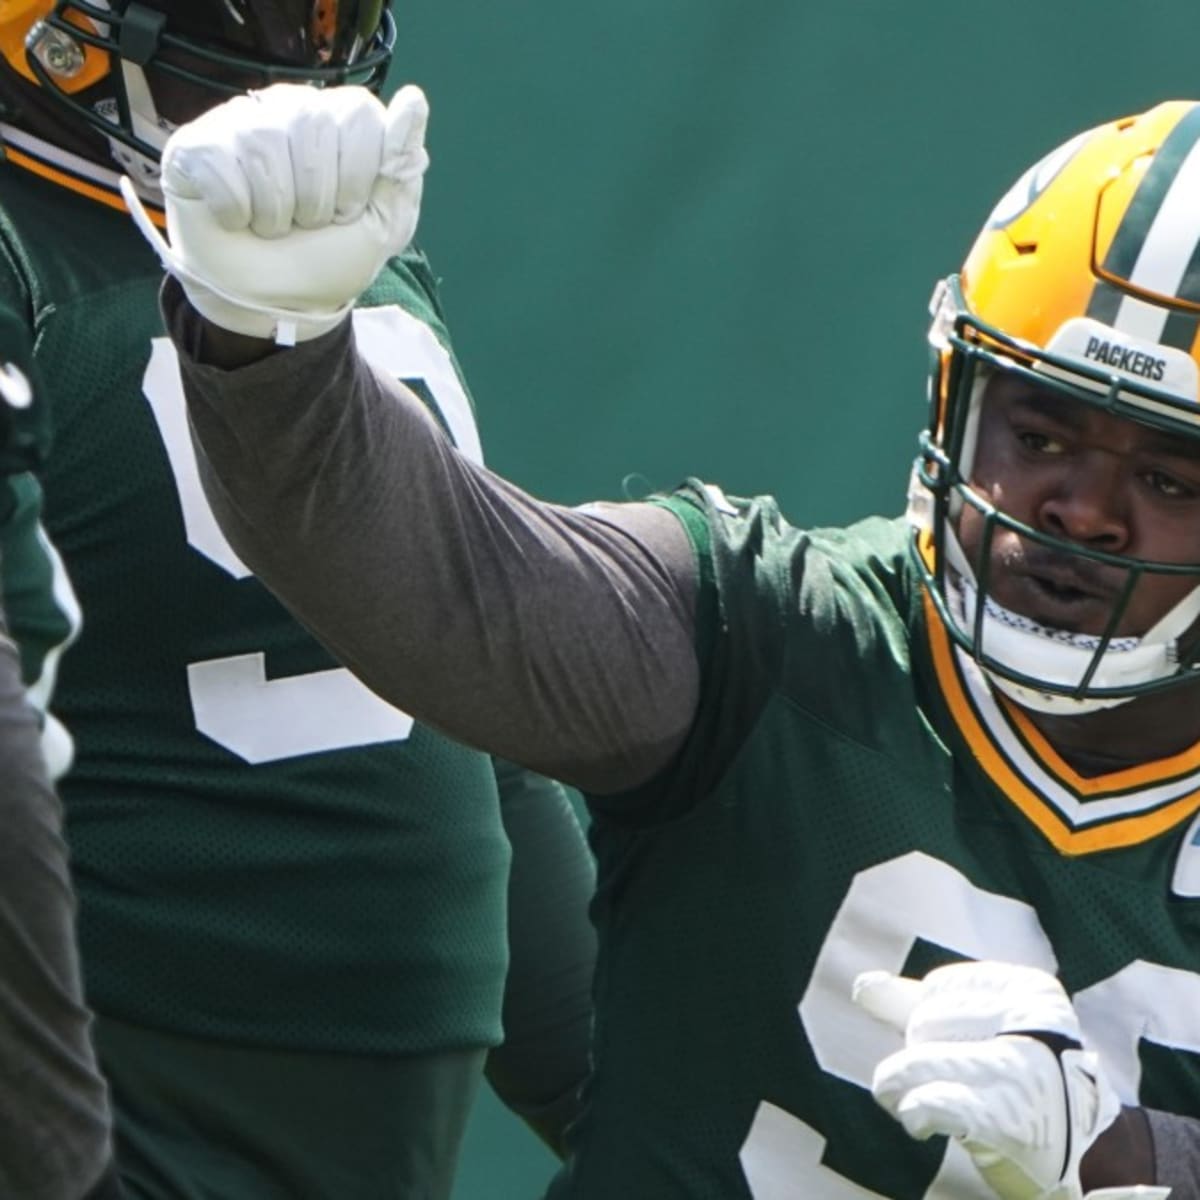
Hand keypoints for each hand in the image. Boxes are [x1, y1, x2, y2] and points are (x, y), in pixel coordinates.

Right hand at [121, 81, 428, 344]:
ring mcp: (240, 123)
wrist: (275, 304)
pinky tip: (238, 221)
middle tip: (308, 224)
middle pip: (312, 125)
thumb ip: (401, 167)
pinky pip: (219, 163)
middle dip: (317, 198)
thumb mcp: (382, 225)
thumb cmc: (328, 260)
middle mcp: (291, 109)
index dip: (357, 177)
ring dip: (276, 211)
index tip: (348, 213)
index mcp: (341, 122)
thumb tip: (414, 100)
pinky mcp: (195, 146)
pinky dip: (235, 211)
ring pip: (264, 144)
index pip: (358, 114)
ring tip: (274, 227)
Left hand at [852, 961, 1165, 1199]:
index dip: (929, 1024)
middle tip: (939, 1086)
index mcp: (1029, 989)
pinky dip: (915, 1110)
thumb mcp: (979, 1033)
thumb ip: (917, 1004)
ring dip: (899, 1087)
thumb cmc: (1023, 1084)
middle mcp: (1029, 1023)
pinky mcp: (1007, 1117)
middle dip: (915, 1058)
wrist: (1092, 1163)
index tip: (956, 1050)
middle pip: (925, 1025)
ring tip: (907, 1102)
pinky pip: (935, 1101)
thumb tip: (861, 984)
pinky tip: (918, 1120)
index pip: (938, 990)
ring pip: (918, 1062)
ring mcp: (1020, 1068)